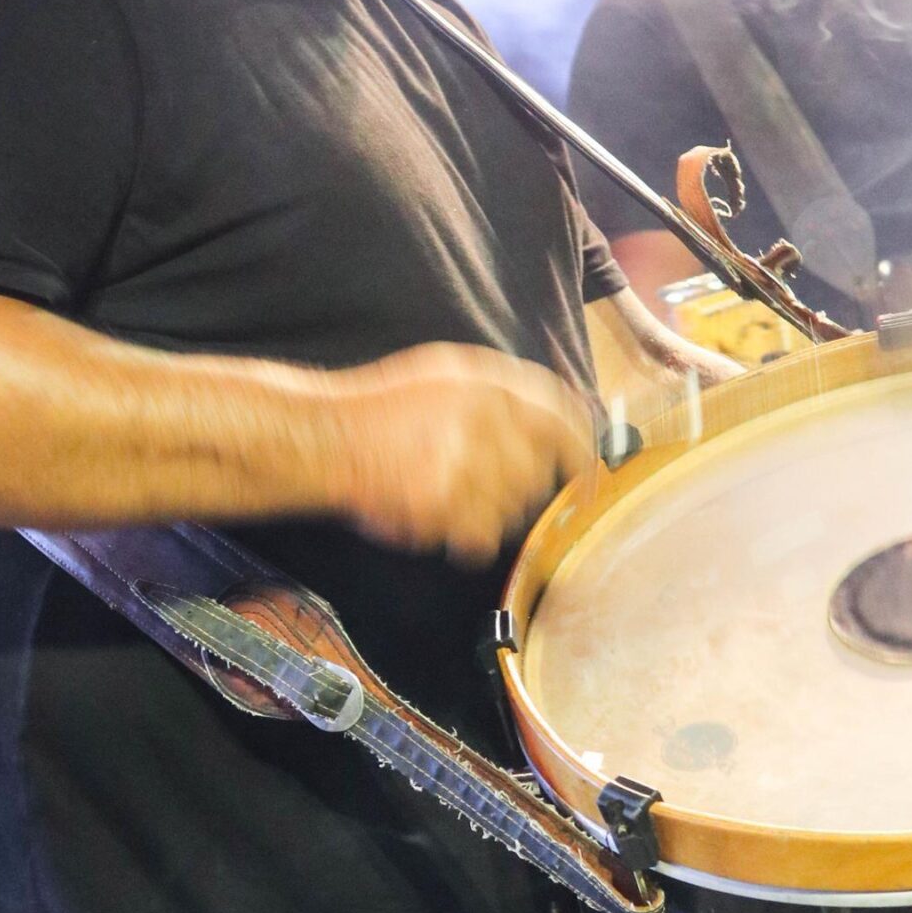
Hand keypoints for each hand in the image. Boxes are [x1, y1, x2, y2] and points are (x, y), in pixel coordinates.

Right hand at [326, 343, 593, 565]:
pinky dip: (461, 537)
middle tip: (478, 489)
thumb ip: (502, 396)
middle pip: (537, 473)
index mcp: (488, 381)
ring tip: (443, 497)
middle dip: (515, 490)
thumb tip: (554, 429)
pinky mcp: (443, 499)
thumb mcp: (447, 375)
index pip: (562, 418)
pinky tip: (435, 519)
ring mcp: (464, 458)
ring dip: (483, 513)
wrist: (322, 436)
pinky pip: (480, 536)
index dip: (582, 453)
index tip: (589, 478)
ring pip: (510, 509)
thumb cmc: (380, 409)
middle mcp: (484, 415)